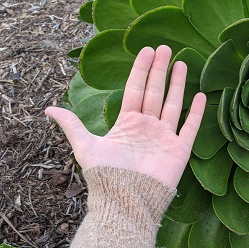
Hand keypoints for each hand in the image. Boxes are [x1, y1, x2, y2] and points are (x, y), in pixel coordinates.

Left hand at [45, 45, 205, 188]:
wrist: (126, 200)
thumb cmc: (106, 176)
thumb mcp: (86, 147)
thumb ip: (72, 125)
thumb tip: (47, 109)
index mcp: (127, 123)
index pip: (135, 89)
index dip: (141, 70)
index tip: (146, 50)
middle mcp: (147, 127)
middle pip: (155, 92)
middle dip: (160, 70)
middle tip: (165, 48)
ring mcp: (164, 137)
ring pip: (173, 104)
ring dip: (177, 84)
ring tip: (180, 63)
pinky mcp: (179, 150)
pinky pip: (190, 127)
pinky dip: (196, 112)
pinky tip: (201, 96)